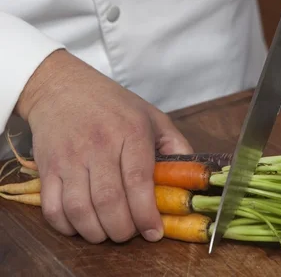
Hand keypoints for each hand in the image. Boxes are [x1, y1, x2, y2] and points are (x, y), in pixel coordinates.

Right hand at [15, 49, 192, 242]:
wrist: (63, 87)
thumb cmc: (111, 103)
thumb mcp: (150, 115)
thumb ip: (175, 145)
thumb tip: (192, 176)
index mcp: (130, 130)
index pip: (139, 180)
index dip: (147, 213)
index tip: (154, 232)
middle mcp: (99, 144)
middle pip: (110, 201)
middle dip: (123, 229)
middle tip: (129, 233)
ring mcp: (70, 156)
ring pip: (80, 209)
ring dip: (96, 232)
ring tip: (107, 232)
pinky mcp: (48, 167)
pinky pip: (53, 208)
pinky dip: (67, 227)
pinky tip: (80, 225)